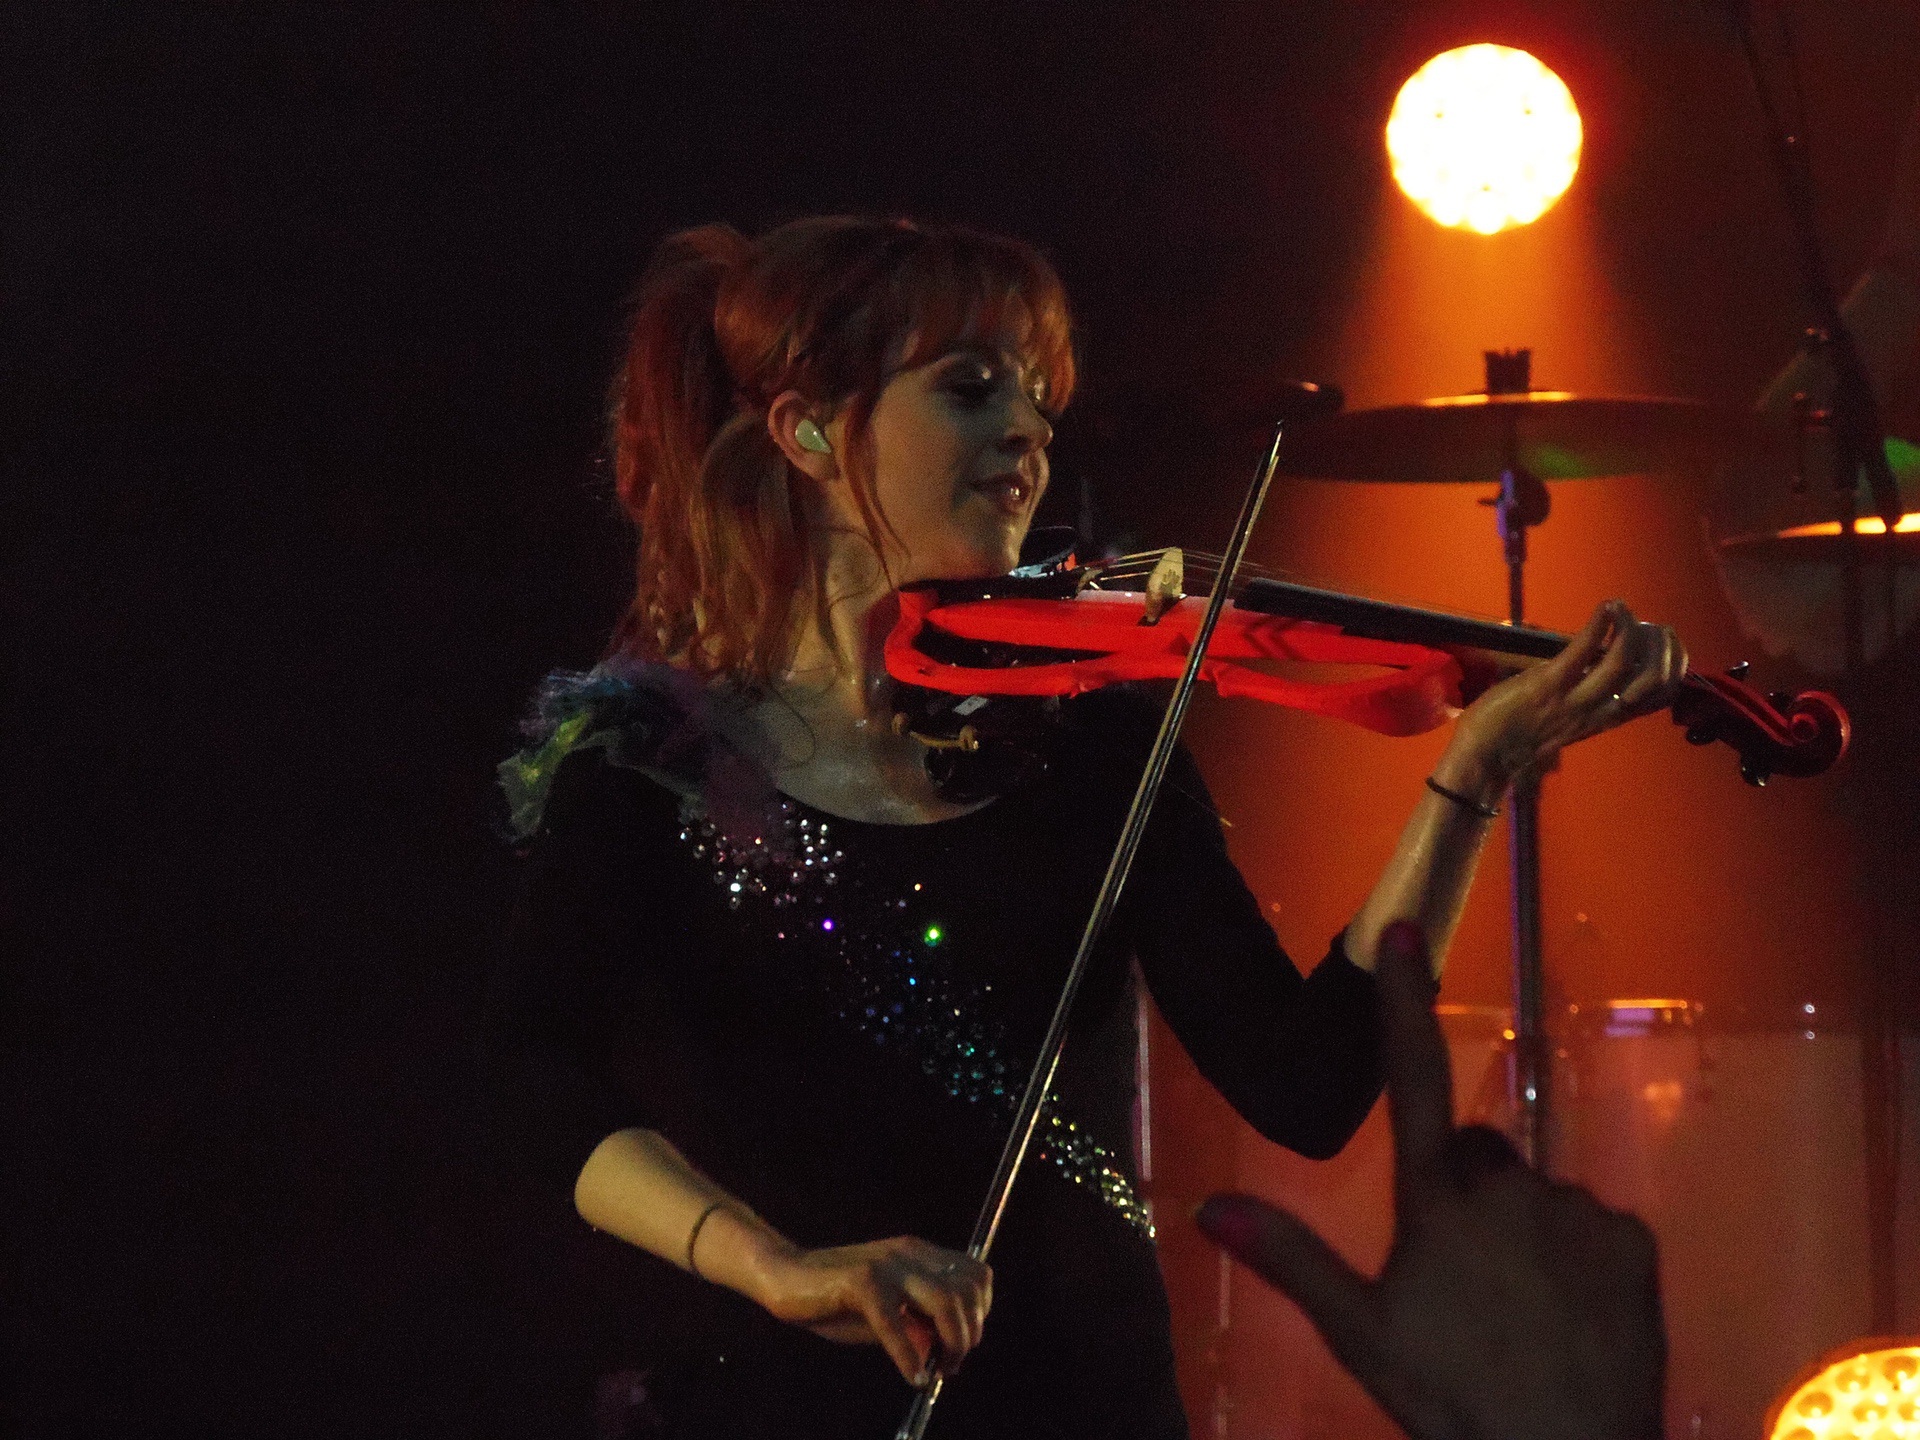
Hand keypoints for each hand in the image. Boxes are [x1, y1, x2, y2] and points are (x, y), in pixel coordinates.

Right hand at [753, 1234, 991, 1385]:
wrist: (785, 1275)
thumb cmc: (834, 1299)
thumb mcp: (886, 1314)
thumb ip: (916, 1326)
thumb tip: (942, 1352)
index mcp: (919, 1254)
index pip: (976, 1274)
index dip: (981, 1311)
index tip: (965, 1342)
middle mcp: (910, 1253)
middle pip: (967, 1291)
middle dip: (968, 1334)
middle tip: (950, 1363)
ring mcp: (887, 1265)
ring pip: (945, 1302)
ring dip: (950, 1343)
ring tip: (936, 1370)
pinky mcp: (862, 1282)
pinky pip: (897, 1323)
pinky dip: (908, 1356)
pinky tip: (910, 1376)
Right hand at [1196, 922, 1665, 1439]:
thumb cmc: (1451, 1396)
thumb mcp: (1361, 1333)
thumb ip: (1290, 1258)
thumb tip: (1207, 1207)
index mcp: (1434, 1202)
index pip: (1414, 1079)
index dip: (1403, 1002)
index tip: (1404, 930)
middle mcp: (1506, 1186)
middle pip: (1478, 1156)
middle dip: (1469, 1192)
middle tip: (1464, 1276)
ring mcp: (1575, 1209)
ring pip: (1537, 1195)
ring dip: (1526, 1231)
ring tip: (1522, 1312)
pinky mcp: (1632, 1240)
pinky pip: (1596, 1225)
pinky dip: (1582, 1257)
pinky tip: (1572, 1315)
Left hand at [1444, 600, 1686, 798]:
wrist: (1483, 754)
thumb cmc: (1521, 731)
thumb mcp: (1570, 718)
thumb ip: (1591, 696)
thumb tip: (1601, 659)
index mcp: (1609, 719)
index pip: (1663, 695)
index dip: (1677, 663)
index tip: (1667, 639)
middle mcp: (1600, 712)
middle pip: (1654, 678)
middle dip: (1662, 644)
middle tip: (1647, 623)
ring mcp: (1574, 700)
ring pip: (1623, 662)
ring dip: (1629, 627)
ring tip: (1621, 609)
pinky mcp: (1547, 686)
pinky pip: (1583, 651)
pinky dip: (1599, 624)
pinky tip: (1605, 607)